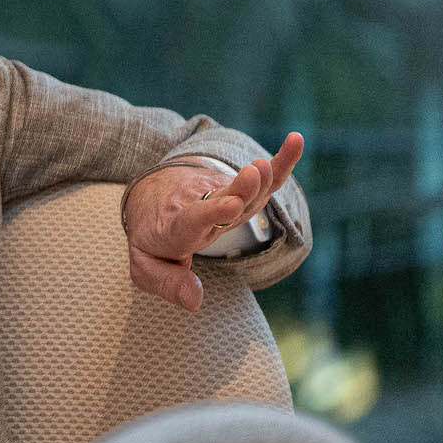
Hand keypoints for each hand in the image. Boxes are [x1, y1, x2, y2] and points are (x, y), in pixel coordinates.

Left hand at [120, 132, 303, 310]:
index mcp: (175, 229)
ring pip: (241, 189)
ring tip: (266, 165)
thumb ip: (168, 284)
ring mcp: (218, 197)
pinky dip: (279, 162)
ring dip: (257, 178)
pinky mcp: (234, 191)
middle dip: (238, 189)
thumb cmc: (152, 240)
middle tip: (253, 173)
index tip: (229, 205)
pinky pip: (261, 179)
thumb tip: (195, 300)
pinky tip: (296, 141)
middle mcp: (199, 209)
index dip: (210, 213)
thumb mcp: (146, 267)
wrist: (150, 201)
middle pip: (221, 200)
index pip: (191, 220)